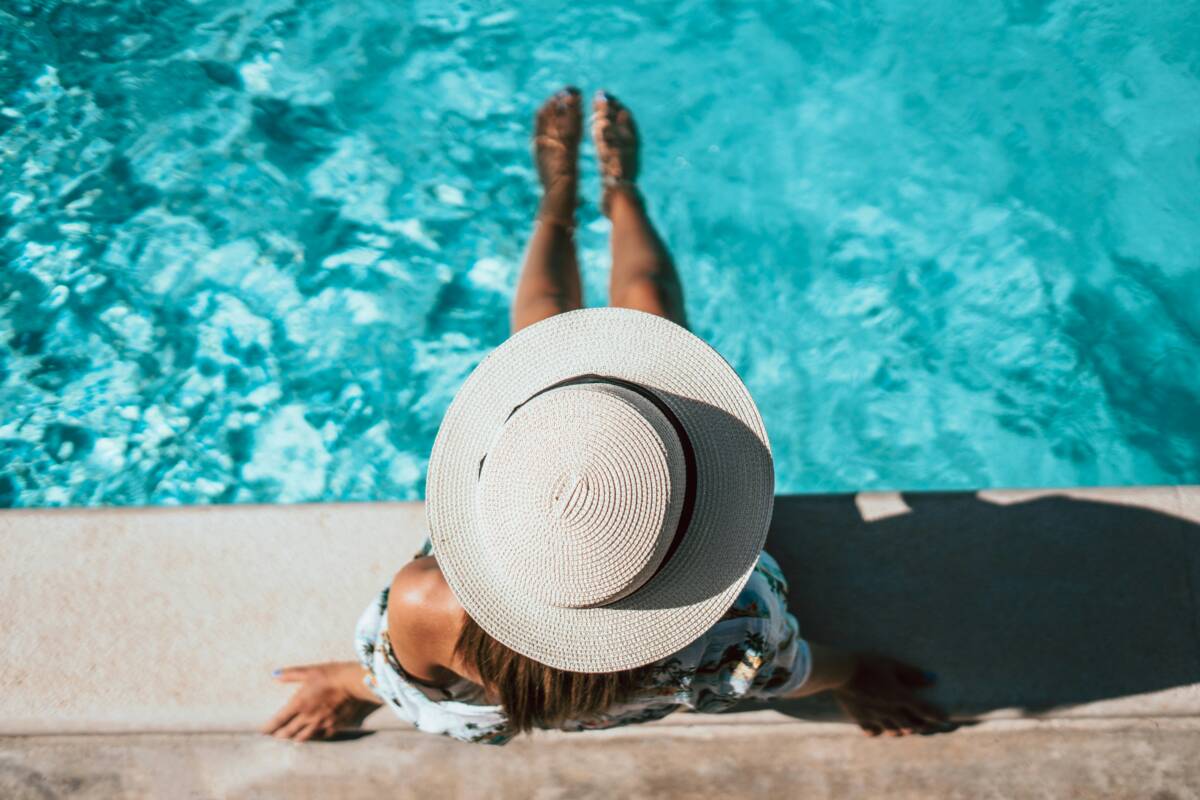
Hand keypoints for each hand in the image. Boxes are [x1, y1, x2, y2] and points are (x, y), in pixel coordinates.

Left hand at [262, 662, 380, 741]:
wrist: (354, 683)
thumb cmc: (331, 674)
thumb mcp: (309, 671)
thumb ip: (290, 674)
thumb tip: (275, 675)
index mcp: (299, 704)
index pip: (277, 721)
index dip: (267, 728)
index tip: (262, 731)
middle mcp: (307, 717)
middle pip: (287, 733)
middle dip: (278, 736)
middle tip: (273, 737)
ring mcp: (320, 724)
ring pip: (302, 738)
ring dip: (293, 739)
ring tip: (289, 739)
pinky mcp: (333, 726)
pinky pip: (320, 737)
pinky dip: (313, 738)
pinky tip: (311, 737)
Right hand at [833, 655, 949, 736]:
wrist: (839, 671)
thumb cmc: (867, 663)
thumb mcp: (891, 664)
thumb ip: (912, 673)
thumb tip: (932, 680)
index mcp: (900, 696)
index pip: (925, 710)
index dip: (937, 715)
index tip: (945, 719)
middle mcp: (890, 710)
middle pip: (911, 724)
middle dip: (922, 725)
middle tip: (927, 725)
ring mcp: (875, 717)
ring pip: (894, 730)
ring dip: (903, 730)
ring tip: (907, 728)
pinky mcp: (860, 718)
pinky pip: (873, 731)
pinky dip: (879, 731)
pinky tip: (880, 729)